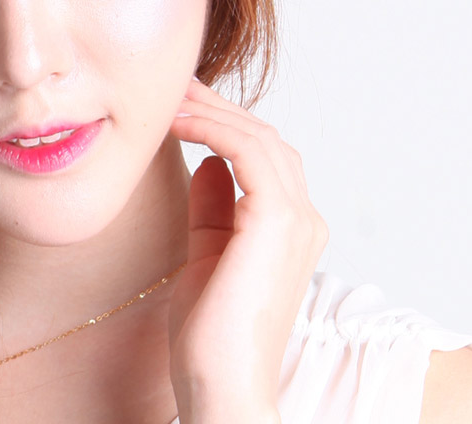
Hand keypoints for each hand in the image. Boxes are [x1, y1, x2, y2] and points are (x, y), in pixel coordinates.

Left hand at [166, 79, 326, 423]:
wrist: (219, 386)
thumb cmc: (209, 333)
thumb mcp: (206, 252)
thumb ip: (213, 207)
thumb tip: (208, 163)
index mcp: (290, 227)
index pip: (262, 154)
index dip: (222, 122)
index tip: (180, 102)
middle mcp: (304, 218)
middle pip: (264, 137)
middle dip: (217, 106)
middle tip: (173, 85)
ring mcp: (297, 219)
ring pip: (258, 137)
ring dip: (210, 111)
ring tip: (167, 99)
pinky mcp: (279, 221)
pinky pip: (248, 152)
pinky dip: (213, 129)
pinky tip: (177, 123)